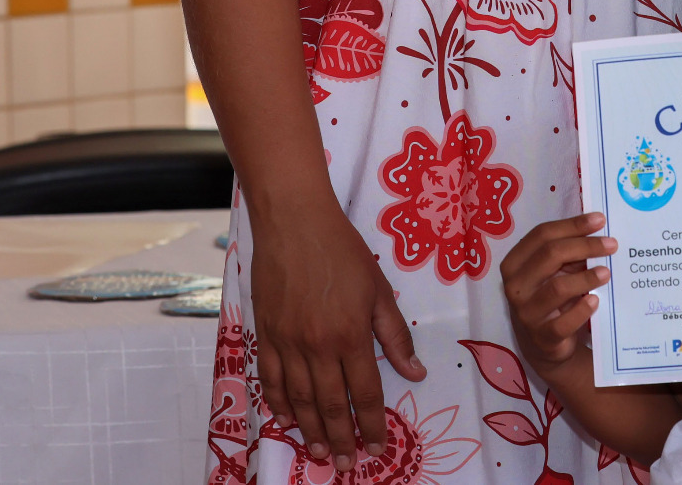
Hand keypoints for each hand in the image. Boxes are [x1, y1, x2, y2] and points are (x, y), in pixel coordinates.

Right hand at [250, 198, 422, 467]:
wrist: (294, 222)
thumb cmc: (342, 249)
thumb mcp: (379, 289)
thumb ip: (395, 335)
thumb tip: (415, 373)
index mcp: (351, 335)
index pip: (366, 391)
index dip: (373, 423)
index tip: (378, 446)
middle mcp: (318, 345)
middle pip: (331, 404)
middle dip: (342, 437)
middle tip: (349, 463)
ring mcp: (288, 342)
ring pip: (300, 398)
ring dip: (310, 430)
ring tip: (321, 453)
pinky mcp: (266, 333)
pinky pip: (271, 378)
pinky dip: (278, 402)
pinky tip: (286, 419)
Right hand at [501, 212, 615, 372]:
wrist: (545, 344)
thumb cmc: (551, 296)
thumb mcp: (554, 271)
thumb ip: (568, 252)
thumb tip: (599, 229)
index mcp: (515, 262)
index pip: (542, 234)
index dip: (573, 224)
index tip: (600, 220)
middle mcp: (515, 285)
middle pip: (550, 254)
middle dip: (585, 246)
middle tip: (612, 244)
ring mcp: (526, 313)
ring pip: (558, 287)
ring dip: (586, 278)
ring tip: (607, 272)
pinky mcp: (542, 337)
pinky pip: (563, 322)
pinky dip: (582, 310)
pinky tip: (596, 301)